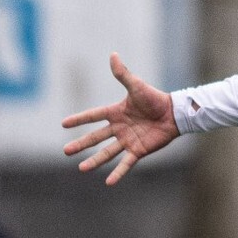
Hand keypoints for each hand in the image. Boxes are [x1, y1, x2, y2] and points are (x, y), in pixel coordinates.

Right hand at [61, 53, 178, 185]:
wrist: (173, 113)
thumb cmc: (155, 98)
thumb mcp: (136, 86)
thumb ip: (123, 74)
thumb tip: (113, 55)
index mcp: (116, 112)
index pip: (93, 116)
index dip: (79, 119)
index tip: (64, 123)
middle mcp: (119, 128)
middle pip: (95, 137)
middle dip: (81, 144)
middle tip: (66, 151)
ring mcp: (127, 140)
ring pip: (107, 153)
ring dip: (94, 161)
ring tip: (81, 168)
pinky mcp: (138, 151)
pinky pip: (125, 163)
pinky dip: (118, 173)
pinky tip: (108, 182)